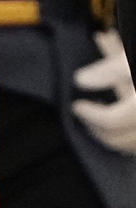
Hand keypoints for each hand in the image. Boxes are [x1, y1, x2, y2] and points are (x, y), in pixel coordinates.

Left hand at [71, 29, 135, 153]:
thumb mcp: (130, 61)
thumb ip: (108, 71)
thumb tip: (80, 81)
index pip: (110, 120)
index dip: (90, 115)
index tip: (77, 105)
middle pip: (119, 139)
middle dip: (96, 129)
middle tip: (84, 115)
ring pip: (131, 147)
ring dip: (111, 137)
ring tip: (98, 119)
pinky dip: (128, 140)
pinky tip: (120, 124)